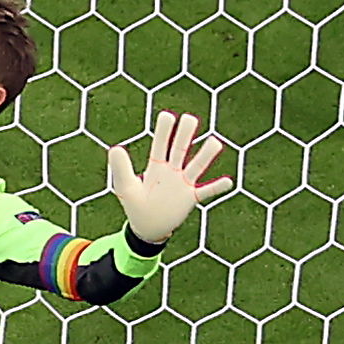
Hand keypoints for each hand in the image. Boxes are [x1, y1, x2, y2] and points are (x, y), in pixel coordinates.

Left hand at [103, 110, 234, 249]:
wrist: (147, 228)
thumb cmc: (135, 205)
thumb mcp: (125, 187)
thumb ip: (121, 169)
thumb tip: (115, 148)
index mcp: (155, 165)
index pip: (160, 144)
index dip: (164, 131)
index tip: (167, 116)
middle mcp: (172, 171)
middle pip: (180, 149)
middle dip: (184, 135)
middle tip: (190, 118)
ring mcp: (183, 184)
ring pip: (196, 166)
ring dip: (206, 155)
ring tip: (215, 142)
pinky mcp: (190, 198)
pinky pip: (206, 191)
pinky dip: (216, 187)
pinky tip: (229, 181)